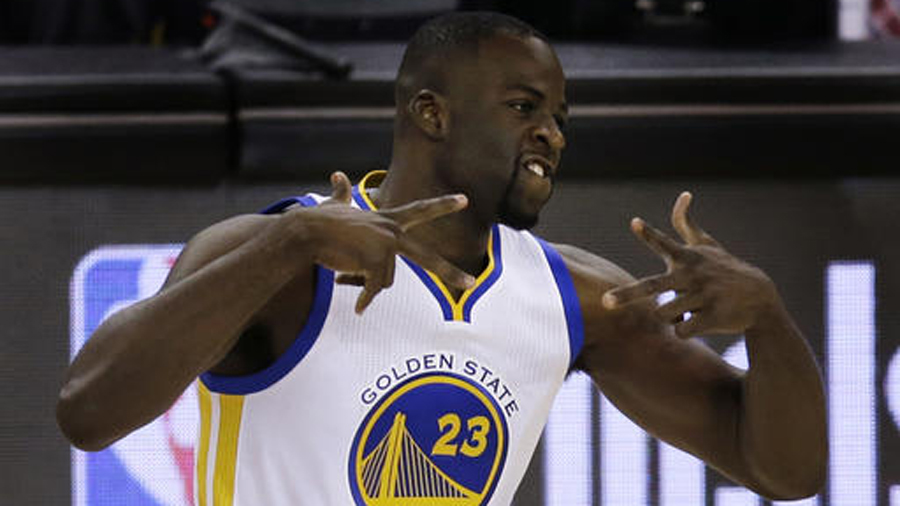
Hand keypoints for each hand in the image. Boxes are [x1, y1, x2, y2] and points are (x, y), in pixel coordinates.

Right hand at [297, 171, 474, 313]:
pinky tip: (358, 308)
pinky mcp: (375, 261)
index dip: (442, 205)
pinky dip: (365, 301)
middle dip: (449, 271)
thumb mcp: (335, 205)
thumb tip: (336, 174)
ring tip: (344, 272)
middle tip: (471, 282)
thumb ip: (341, 193)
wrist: (307, 232)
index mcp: (387, 220)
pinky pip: (374, 290)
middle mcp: (392, 232)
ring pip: (384, 281)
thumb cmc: (318, 221)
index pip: (420, 211)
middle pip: (426, 257)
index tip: (465, 199)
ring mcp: (385, 246)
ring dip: (365, 285)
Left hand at [601, 192, 778, 337]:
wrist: (759, 297)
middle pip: (652, 286)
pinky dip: (684, 330)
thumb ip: (686, 223)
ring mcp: (703, 296)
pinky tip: (698, 321)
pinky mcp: (714, 317)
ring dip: (670, 315)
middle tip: (606, 302)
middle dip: (627, 295)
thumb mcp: (706, 244)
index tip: (635, 223)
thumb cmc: (724, 268)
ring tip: (689, 307)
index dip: (649, 233)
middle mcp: (692, 275)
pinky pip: (682, 331)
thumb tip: (684, 193)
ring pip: (664, 314)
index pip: (663, 243)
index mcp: (687, 257)